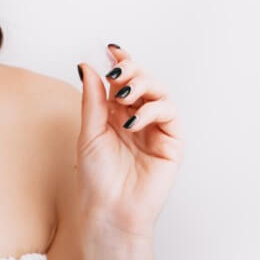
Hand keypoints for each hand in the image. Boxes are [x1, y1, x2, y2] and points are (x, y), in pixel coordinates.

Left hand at [75, 44, 183, 239]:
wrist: (109, 209)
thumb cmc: (96, 177)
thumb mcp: (89, 131)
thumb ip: (92, 98)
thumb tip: (87, 65)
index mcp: (115, 113)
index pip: (122, 81)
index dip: (120, 62)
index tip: (111, 49)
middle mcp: (137, 117)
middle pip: (142, 81)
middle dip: (131, 71)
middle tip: (116, 73)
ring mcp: (156, 129)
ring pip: (160, 92)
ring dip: (142, 86)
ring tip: (123, 96)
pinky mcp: (171, 142)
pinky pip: (169, 113)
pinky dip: (152, 110)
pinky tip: (133, 122)